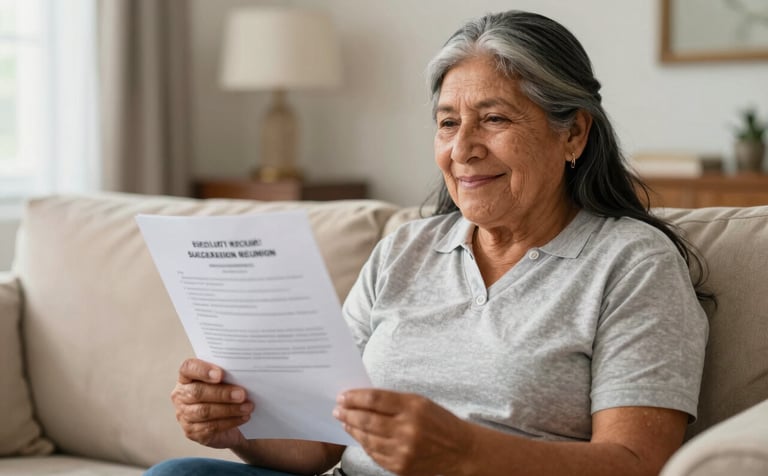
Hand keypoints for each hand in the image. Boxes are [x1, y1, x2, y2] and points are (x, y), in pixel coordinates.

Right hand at [170, 358, 252, 448]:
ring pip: (204, 411)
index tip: (220, 374)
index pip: (187, 368)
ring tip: (247, 407)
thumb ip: (228, 375)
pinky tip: (242, 417)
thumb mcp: (224, 382)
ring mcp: (184, 415)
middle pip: (197, 392)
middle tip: (242, 394)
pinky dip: (229, 422)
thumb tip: (244, 373)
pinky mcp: (192, 432)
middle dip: (222, 393)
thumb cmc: (224, 395)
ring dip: (229, 409)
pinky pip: (210, 427)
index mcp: (186, 377)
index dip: (202, 370)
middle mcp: (181, 395)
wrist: (226, 425)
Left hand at [333, 389, 475, 475]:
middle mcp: (407, 429)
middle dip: (348, 413)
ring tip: (345, 422)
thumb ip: (393, 401)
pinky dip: (365, 444)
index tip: (343, 396)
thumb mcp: (420, 403)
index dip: (354, 397)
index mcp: (413, 407)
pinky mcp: (401, 466)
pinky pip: (375, 454)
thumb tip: (363, 400)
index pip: (374, 399)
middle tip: (338, 409)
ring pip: (367, 438)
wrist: (461, 451)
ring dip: (352, 429)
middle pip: (367, 419)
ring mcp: (403, 450)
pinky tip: (360, 437)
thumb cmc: (440, 422)